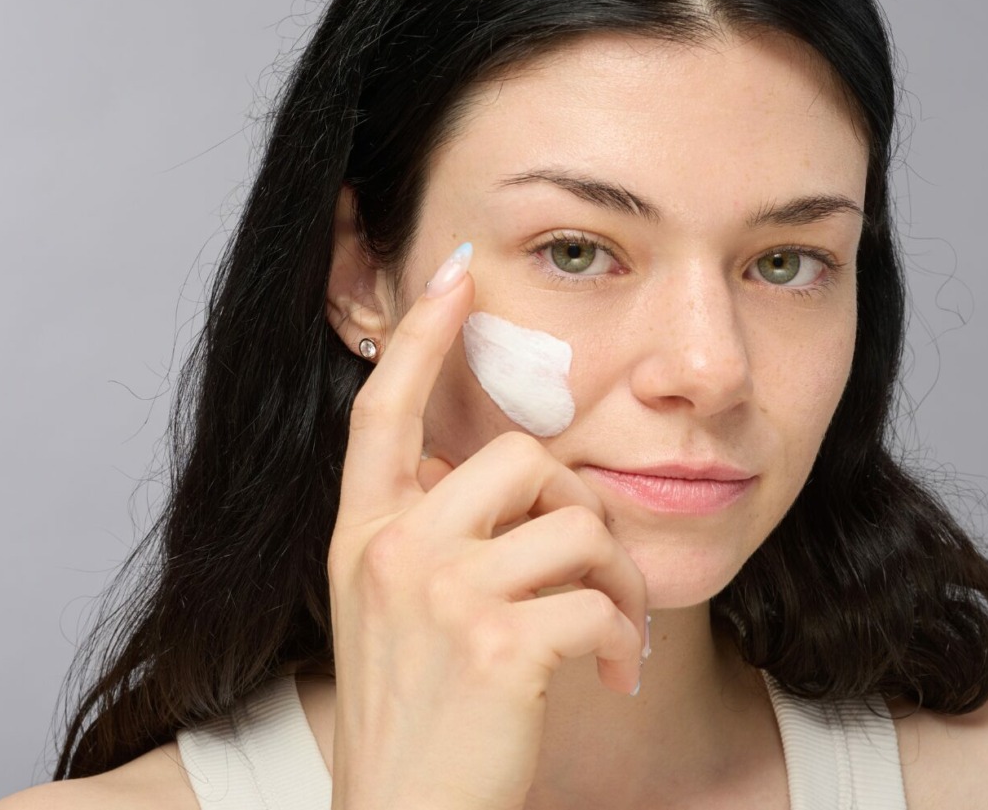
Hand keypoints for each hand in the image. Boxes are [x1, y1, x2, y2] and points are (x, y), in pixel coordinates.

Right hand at [327, 244, 647, 809]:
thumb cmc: (413, 713)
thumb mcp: (392, 610)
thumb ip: (427, 533)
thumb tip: (481, 473)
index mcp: (364, 535)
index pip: (382, 411)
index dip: (418, 337)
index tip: (452, 274)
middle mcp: (392, 550)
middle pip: (522, 459)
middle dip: (578, 511)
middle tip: (594, 576)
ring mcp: (440, 593)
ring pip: (575, 523)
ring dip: (614, 580)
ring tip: (607, 634)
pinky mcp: (495, 643)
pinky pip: (598, 600)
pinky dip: (622, 639)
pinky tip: (608, 676)